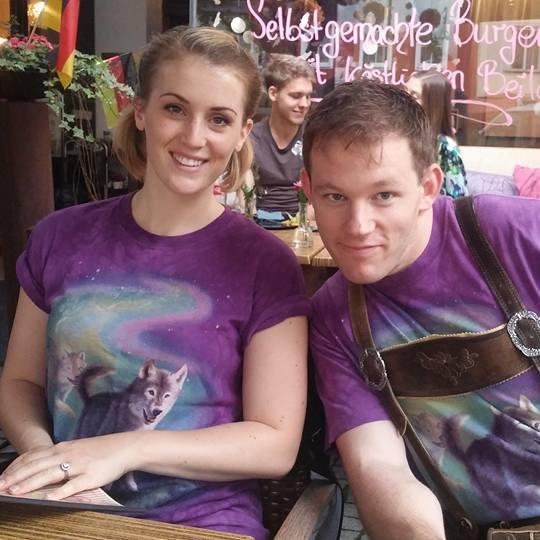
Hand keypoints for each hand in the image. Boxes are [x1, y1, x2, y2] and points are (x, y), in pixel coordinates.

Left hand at [0, 433, 133, 499]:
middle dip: (16, 476)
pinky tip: (49, 498)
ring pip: (51, 474)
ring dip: (31, 483)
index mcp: (63, 448)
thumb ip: (59, 457)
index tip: (1, 477)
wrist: (126, 447)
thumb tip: (39, 467)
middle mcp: (68, 454)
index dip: (16, 467)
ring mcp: (79, 465)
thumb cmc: (101, 450)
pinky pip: (74, 485)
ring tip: (15, 491)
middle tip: (0, 486)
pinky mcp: (91, 476)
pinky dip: (60, 492)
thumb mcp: (77, 449)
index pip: (33, 457)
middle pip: (37, 465)